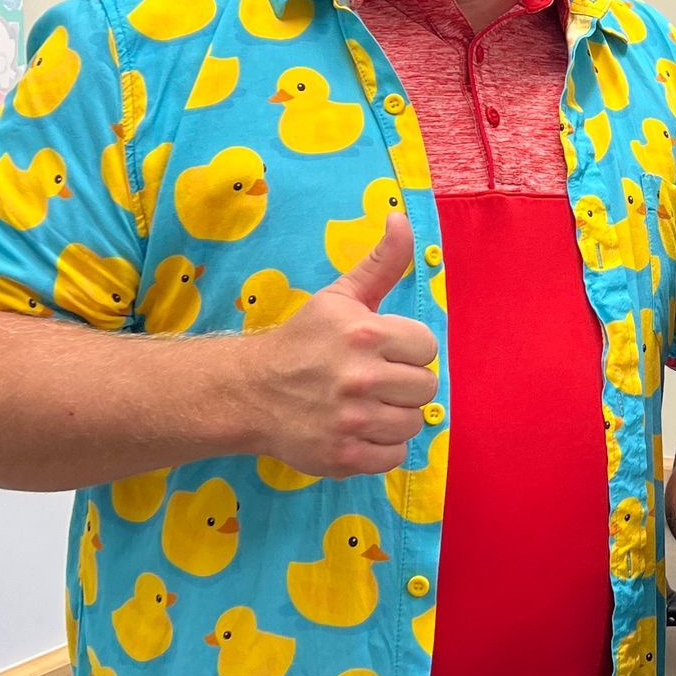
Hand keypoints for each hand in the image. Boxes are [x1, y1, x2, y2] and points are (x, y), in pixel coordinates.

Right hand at [237, 216, 437, 478]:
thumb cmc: (302, 341)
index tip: (383, 351)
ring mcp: (351, 421)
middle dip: (404, 383)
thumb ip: (381, 262)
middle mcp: (360, 378)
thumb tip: (401, 218)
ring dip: (395, 416)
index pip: (427, 347)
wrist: (248, 392)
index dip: (408, 349)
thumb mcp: (339, 296)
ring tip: (366, 405)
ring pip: (413, 423)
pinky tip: (358, 430)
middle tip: (374, 381)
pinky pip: (395, 456)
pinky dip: (381, 447)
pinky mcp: (343, 457)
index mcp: (364, 334)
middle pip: (425, 388)